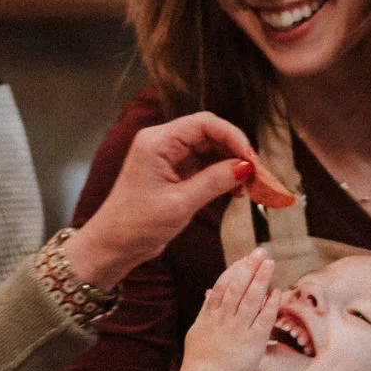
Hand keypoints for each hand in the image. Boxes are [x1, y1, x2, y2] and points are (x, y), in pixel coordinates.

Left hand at [66, 112, 262, 287]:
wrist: (113, 246)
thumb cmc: (135, 225)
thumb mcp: (180, 204)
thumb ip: (214, 181)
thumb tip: (246, 166)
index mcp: (157, 142)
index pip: (204, 124)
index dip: (233, 136)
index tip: (252, 159)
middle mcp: (162, 143)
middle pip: (209, 133)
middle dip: (236, 151)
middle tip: (258, 174)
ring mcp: (168, 157)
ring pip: (210, 149)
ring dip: (232, 165)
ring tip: (249, 186)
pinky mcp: (174, 172)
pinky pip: (205, 165)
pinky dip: (222, 175)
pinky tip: (235, 191)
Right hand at [179, 250, 276, 370]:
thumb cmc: (199, 363)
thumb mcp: (197, 331)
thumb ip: (205, 311)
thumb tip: (208, 293)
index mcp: (209, 315)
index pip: (223, 285)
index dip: (235, 269)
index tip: (245, 258)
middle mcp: (223, 319)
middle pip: (237, 286)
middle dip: (249, 267)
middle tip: (261, 252)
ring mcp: (237, 330)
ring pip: (250, 298)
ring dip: (261, 279)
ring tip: (270, 263)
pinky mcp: (251, 343)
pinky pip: (263, 320)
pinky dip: (270, 304)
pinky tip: (277, 292)